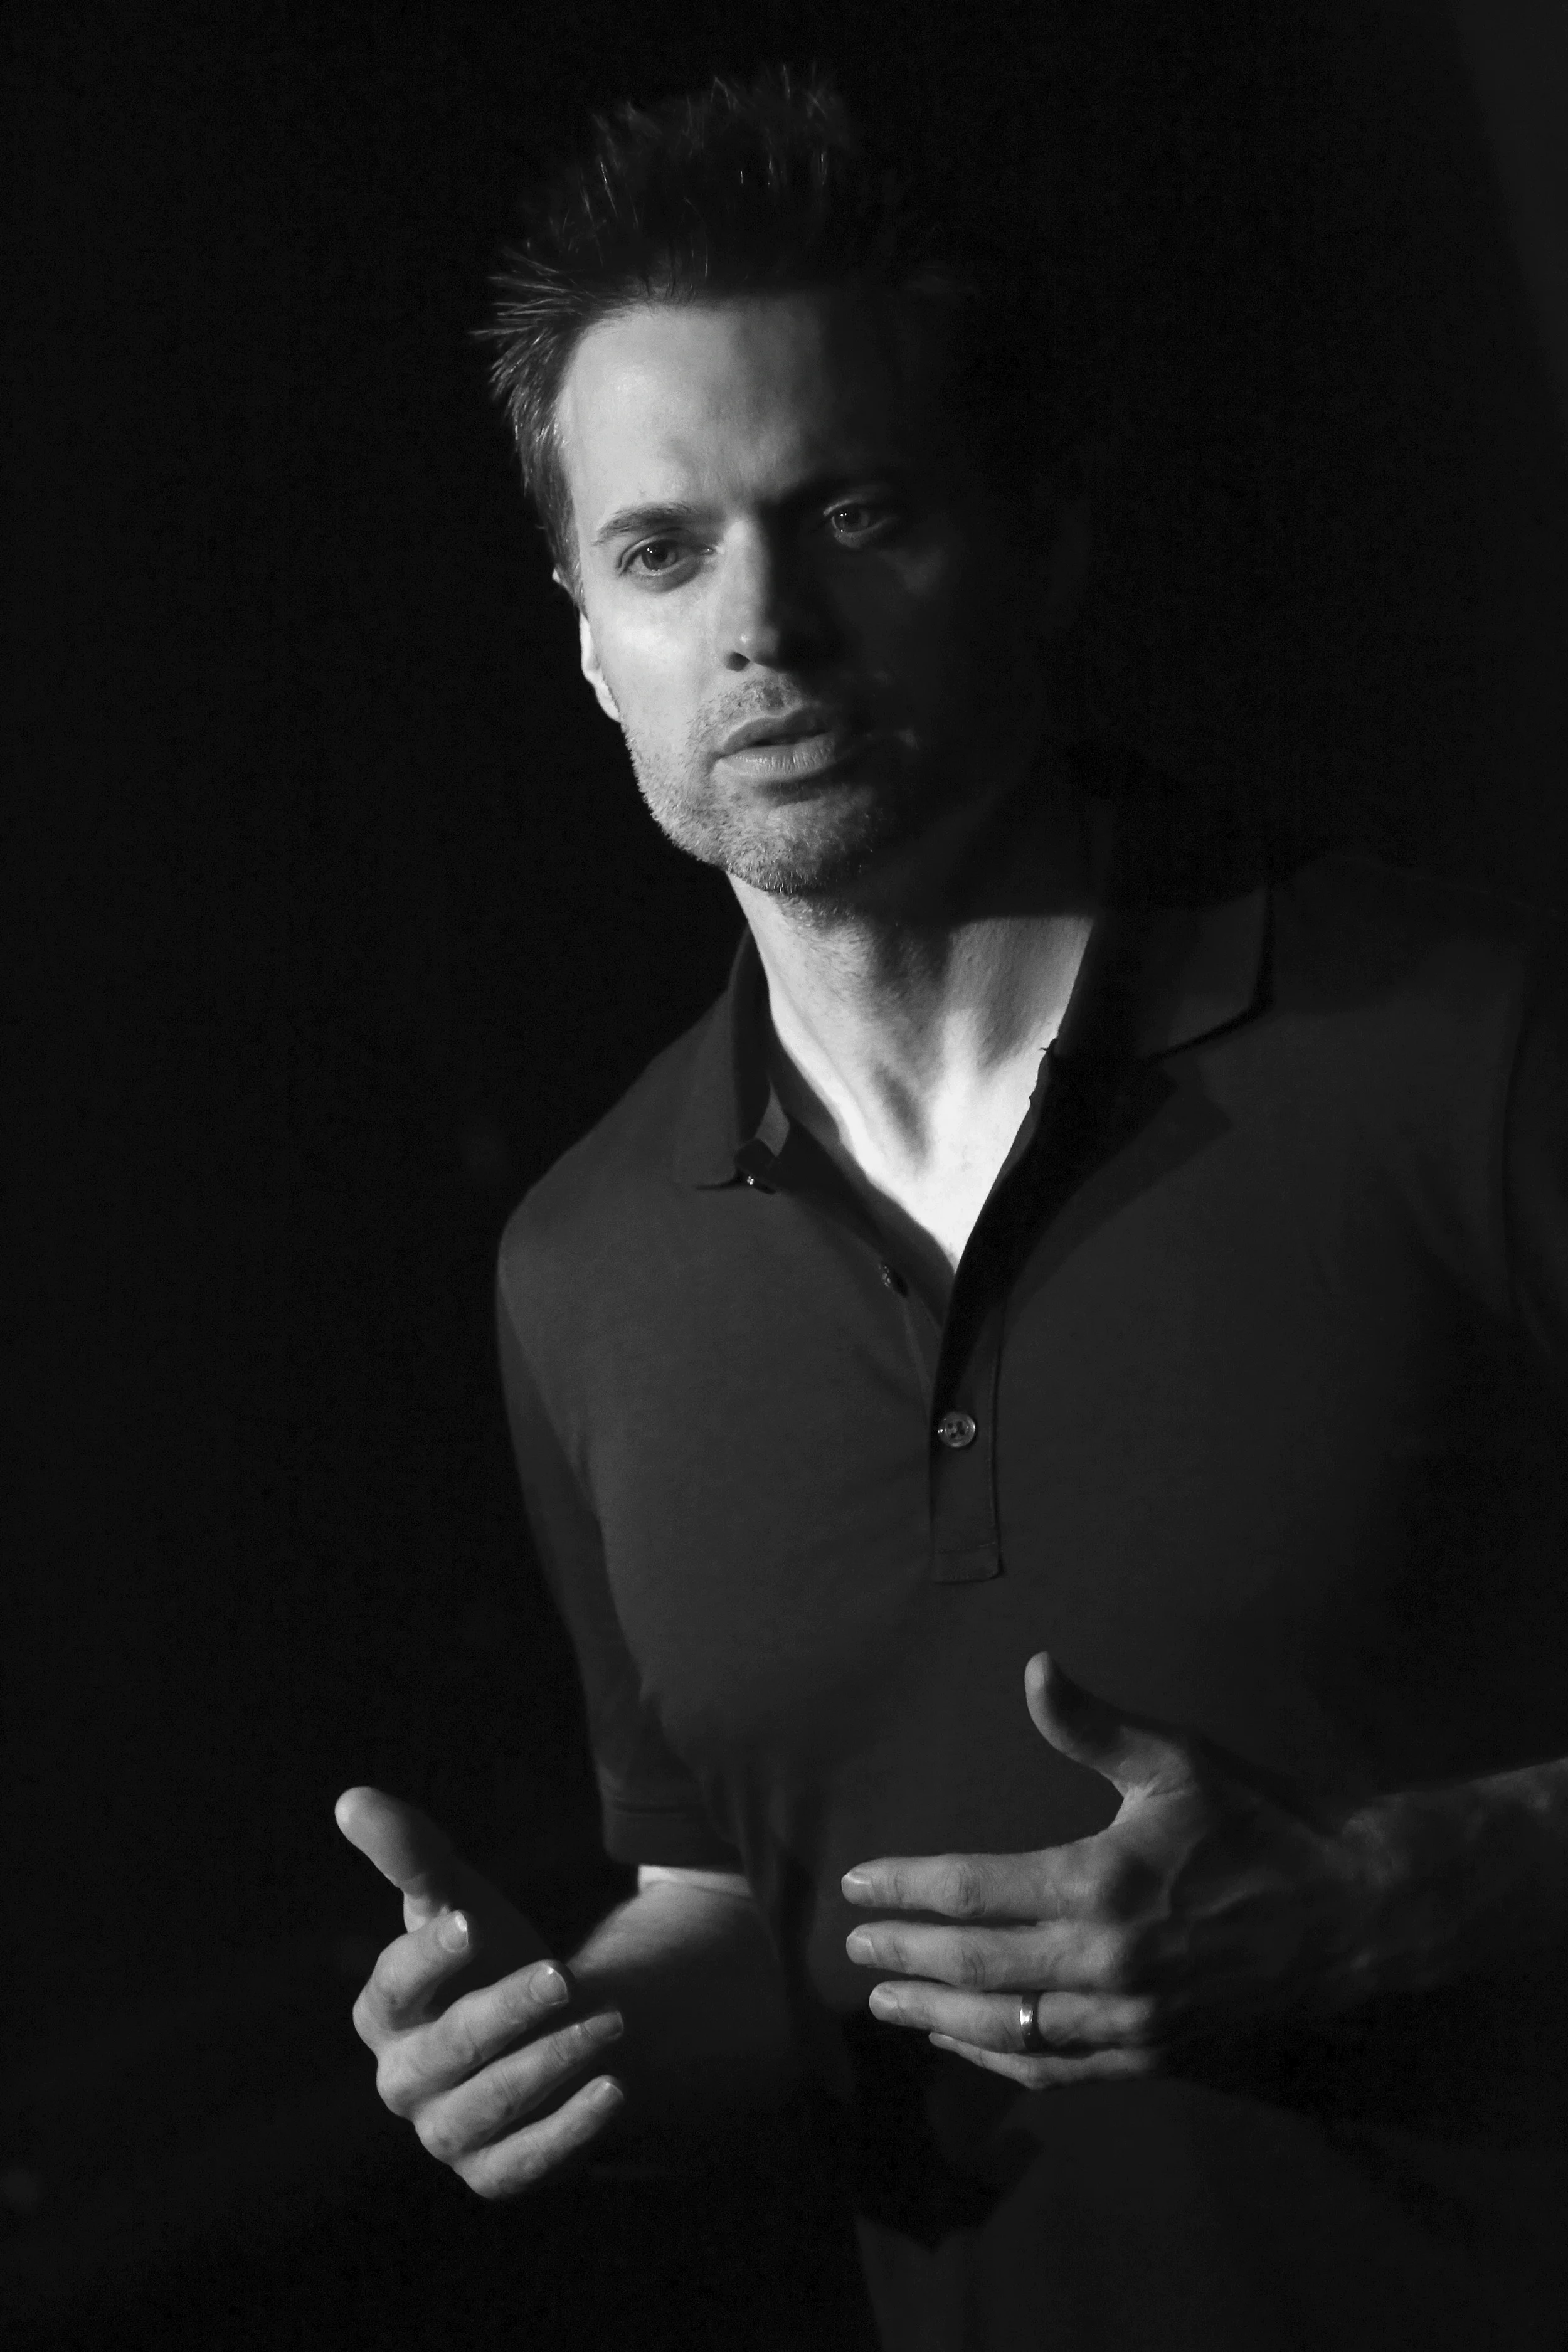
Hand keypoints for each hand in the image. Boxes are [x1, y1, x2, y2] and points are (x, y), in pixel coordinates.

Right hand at [336, 1785, 626, 2194]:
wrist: (549, 2023)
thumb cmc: (488, 1953)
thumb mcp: (458, 1897)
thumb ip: (411, 1852)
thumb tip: (350, 1800)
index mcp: (385, 2011)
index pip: (395, 1986)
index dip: (430, 1956)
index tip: (470, 1922)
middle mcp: (404, 2078)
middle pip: (445, 2051)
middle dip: (505, 2013)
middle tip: (565, 1975)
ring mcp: (444, 2131)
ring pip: (486, 2108)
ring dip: (550, 2066)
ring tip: (610, 2023)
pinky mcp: (492, 2171)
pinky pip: (524, 2164)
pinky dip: (570, 2130)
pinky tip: (615, 2090)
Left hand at [842, 1656, 1386, 2087]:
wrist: (1352, 1910)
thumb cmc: (1259, 1823)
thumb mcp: (1175, 1760)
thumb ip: (1092, 1726)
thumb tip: (1034, 1668)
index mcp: (1100, 1882)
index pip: (973, 1890)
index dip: (906, 1888)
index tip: (857, 1882)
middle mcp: (1105, 1960)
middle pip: (976, 1966)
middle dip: (906, 1955)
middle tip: (854, 1949)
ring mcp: (1130, 2015)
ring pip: (1009, 2029)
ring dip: (940, 2015)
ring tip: (888, 2002)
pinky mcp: (1155, 2050)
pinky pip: (1060, 2067)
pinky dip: (1004, 2061)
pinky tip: (967, 2046)